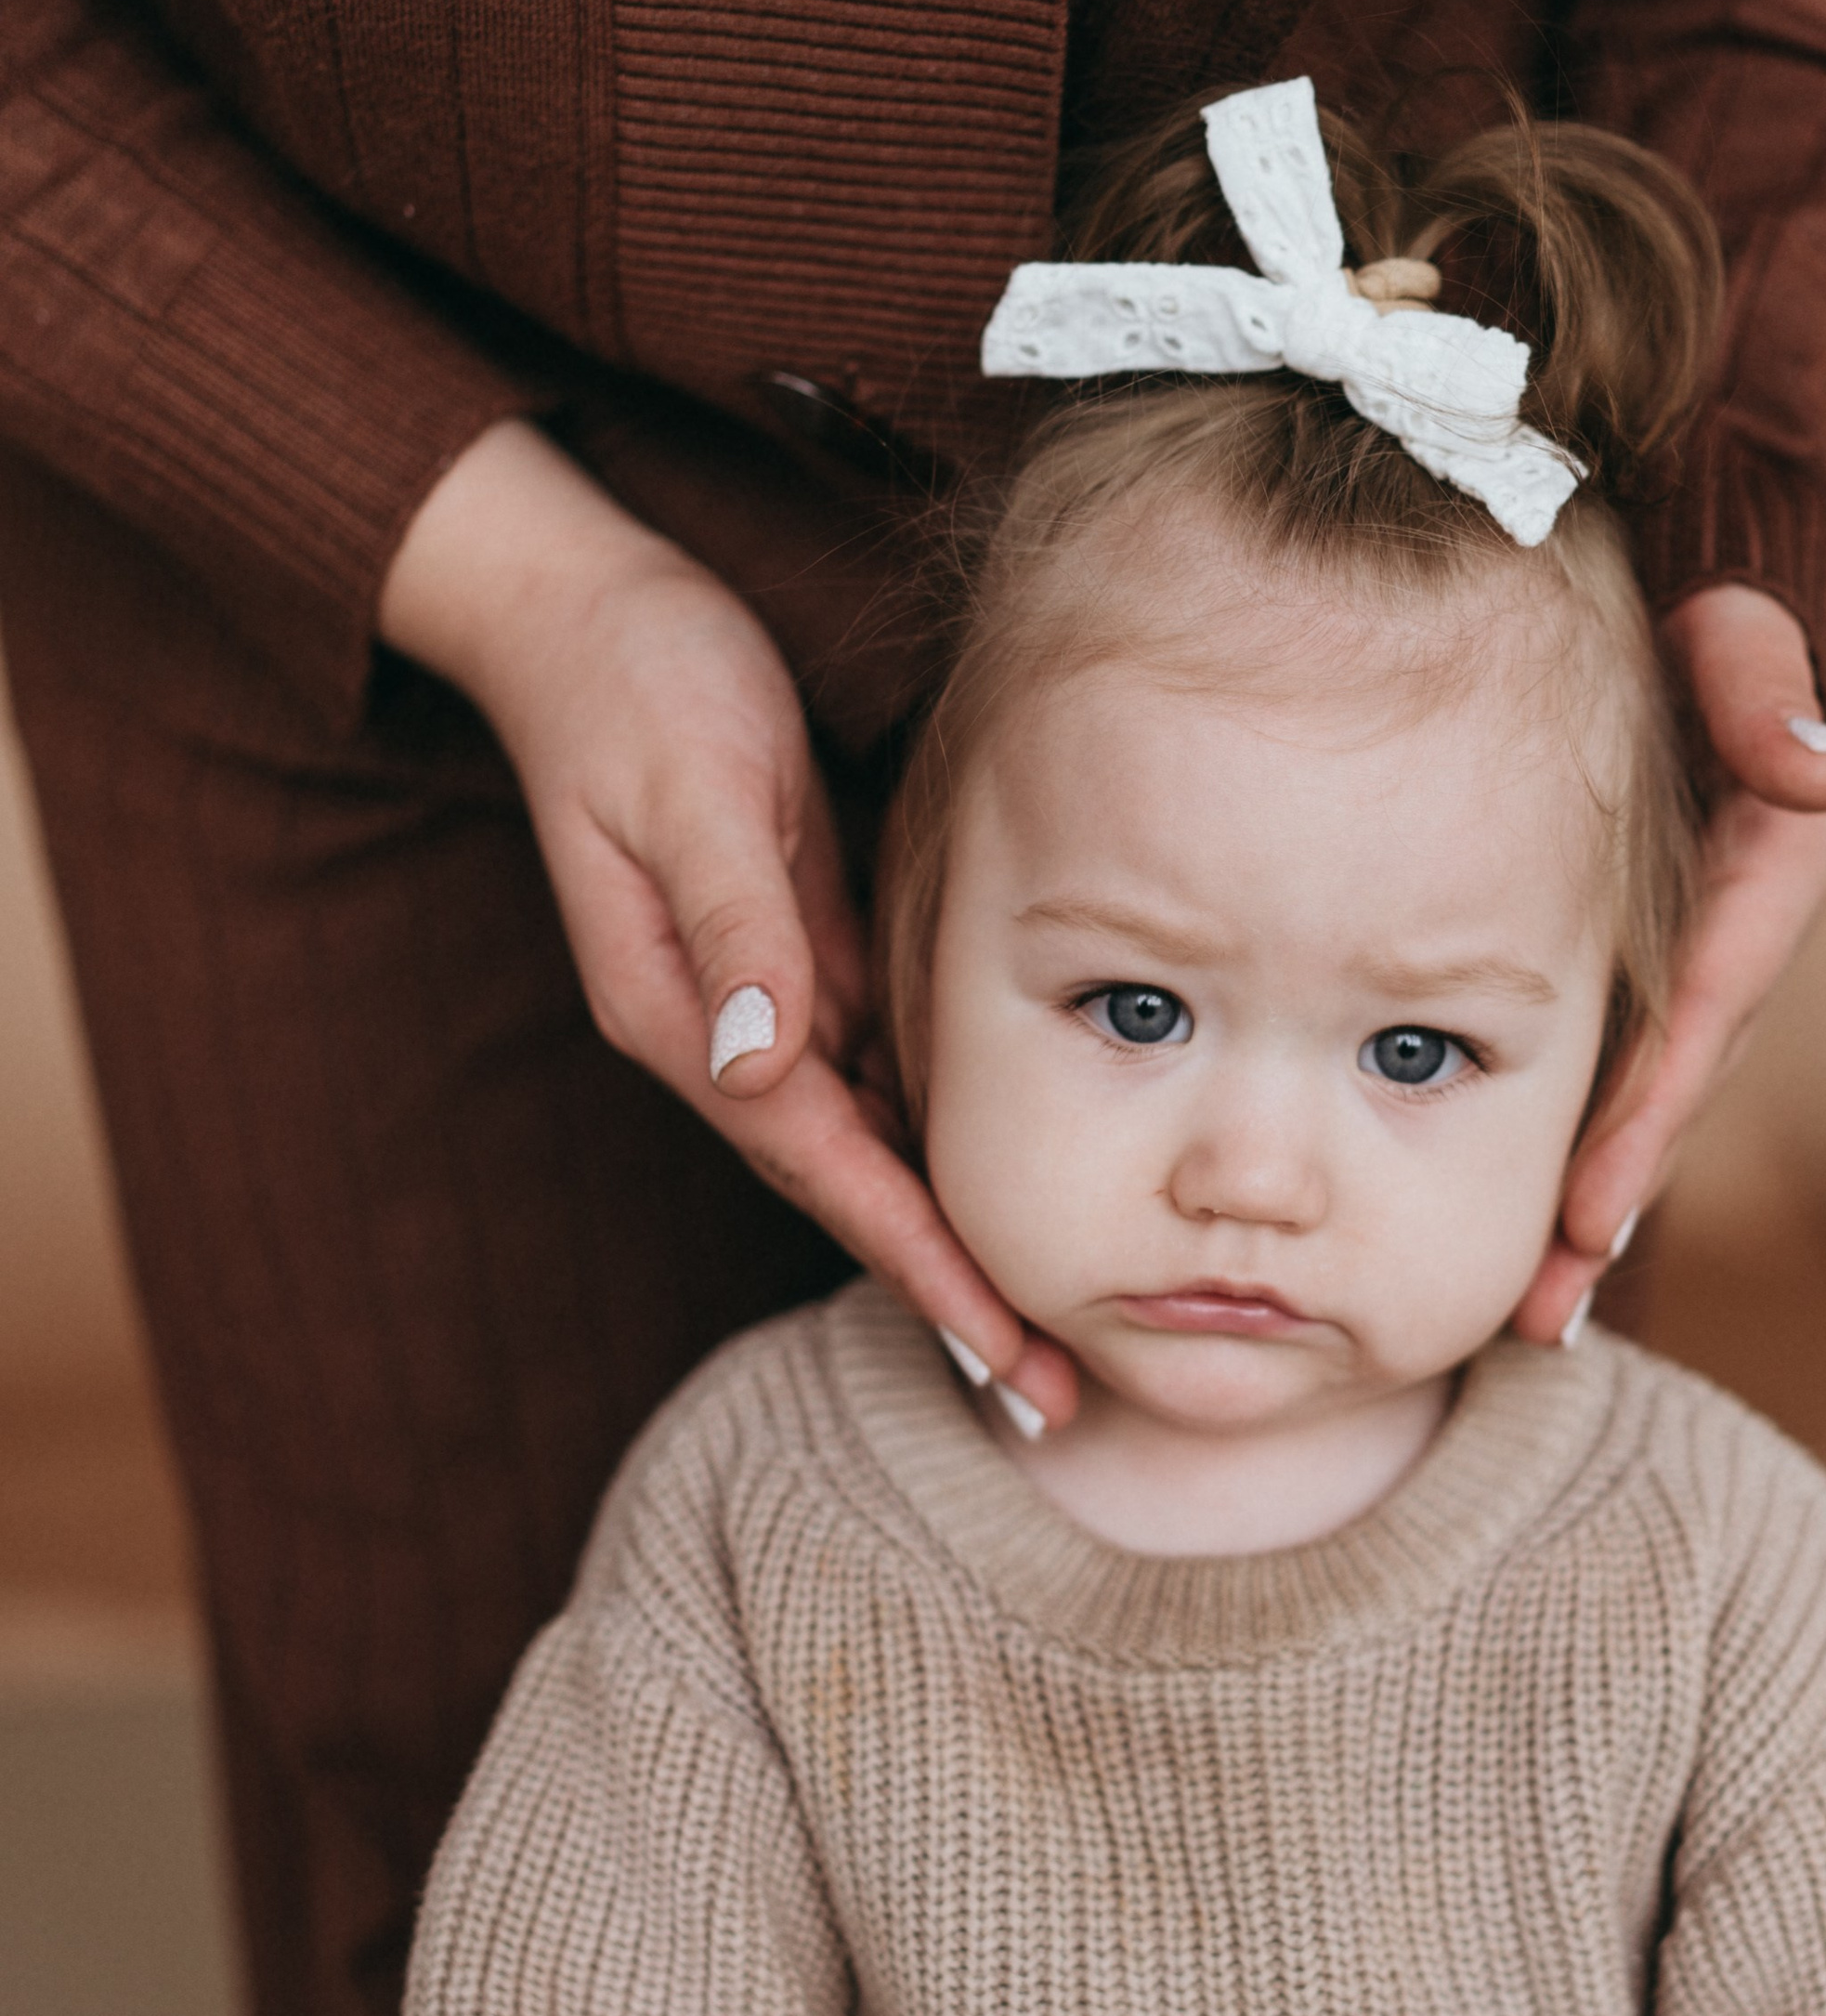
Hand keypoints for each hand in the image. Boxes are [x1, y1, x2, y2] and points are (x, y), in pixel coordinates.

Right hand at [379, 419, 1072, 1422]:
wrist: (586, 614)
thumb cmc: (638, 684)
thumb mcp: (689, 790)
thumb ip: (734, 924)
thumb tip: (758, 1063)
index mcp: (687, 1018)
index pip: (823, 1166)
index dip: (916, 1260)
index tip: (994, 1348)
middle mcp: (723, 1038)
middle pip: (855, 1193)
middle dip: (949, 1298)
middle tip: (1049, 1401)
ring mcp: (760, 1007)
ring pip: (874, 1154)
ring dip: (953, 1245)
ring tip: (1045, 1340)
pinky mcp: (796, 963)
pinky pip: (881, 1081)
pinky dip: (941, 1150)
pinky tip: (1011, 1197)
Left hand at [1514, 583, 1825, 1343]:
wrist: (1678, 620)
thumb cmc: (1694, 617)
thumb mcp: (1735, 624)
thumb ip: (1763, 680)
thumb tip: (1817, 771)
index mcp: (1768, 871)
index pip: (1704, 1010)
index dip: (1647, 1115)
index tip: (1591, 1211)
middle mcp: (1737, 938)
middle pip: (1672, 1092)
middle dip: (1609, 1202)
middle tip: (1540, 1307)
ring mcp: (1690, 965)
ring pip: (1641, 1106)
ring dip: (1590, 1212)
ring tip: (1526, 1315)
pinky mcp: (1642, 976)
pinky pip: (1609, 1078)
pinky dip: (1577, 1159)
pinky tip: (1530, 1245)